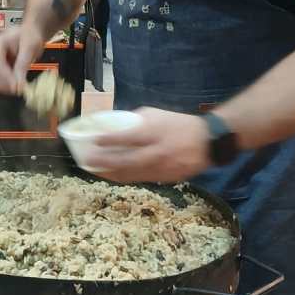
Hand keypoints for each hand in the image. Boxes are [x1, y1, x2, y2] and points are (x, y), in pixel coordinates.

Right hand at [0, 25, 44, 95]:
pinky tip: (16, 84)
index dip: (7, 77)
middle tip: (20, 89)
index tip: (17, 86)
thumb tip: (19, 83)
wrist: (29, 33)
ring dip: (6, 86)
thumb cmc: (29, 35)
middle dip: (6, 84)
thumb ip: (22, 65)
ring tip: (20, 86)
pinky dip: (6, 85)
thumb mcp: (29, 47)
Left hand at [84, 108, 212, 183]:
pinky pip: (140, 179)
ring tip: (94, 170)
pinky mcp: (165, 179)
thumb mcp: (157, 115)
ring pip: (131, 174)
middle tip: (86, 161)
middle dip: (103, 162)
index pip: (128, 137)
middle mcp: (157, 152)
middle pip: (125, 160)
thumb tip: (114, 125)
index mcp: (155, 132)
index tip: (93, 140)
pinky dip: (124, 177)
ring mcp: (161, 168)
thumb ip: (136, 120)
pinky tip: (113, 175)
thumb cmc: (179, 124)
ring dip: (110, 173)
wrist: (208, 143)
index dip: (109, 140)